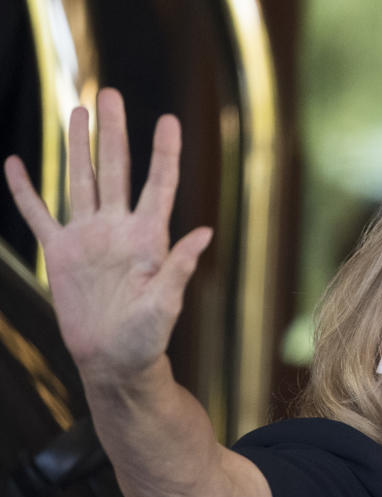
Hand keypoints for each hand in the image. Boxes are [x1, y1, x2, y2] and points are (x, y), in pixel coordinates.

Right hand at [3, 88, 211, 381]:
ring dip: (78, 147)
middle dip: (115, 132)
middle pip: (117, 169)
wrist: (113, 360)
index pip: (159, 185)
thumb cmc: (147, 337)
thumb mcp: (166, 304)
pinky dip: (25, 191)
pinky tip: (15, 163)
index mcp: (149, 238)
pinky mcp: (61, 253)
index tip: (168, 120)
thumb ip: (180, 267)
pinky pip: (38, 214)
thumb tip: (205, 233)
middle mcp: (119, 229)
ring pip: (82, 180)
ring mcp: (88, 237)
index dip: (164, 153)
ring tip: (77, 111)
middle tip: (111, 94)